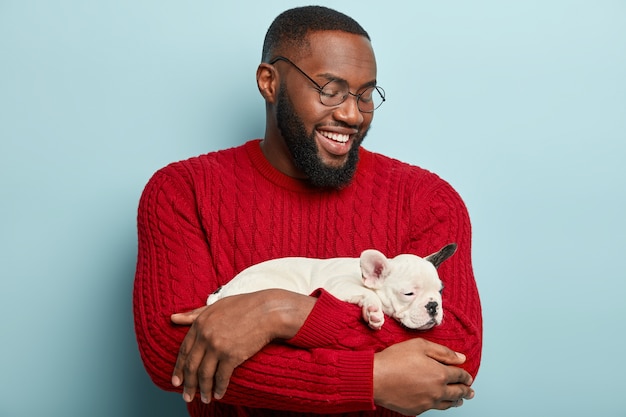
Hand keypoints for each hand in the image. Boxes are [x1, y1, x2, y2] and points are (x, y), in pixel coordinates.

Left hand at [170, 290, 314, 403]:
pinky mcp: (232, 356)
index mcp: (200, 323)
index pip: (184, 351)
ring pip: (205, 375)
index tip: (176, 381)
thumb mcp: (216, 306)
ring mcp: (218, 347)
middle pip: (191, 366)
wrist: (268, 311)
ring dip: (203, 390)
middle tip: (187, 396)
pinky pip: (222, 377)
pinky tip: (218, 394)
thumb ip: (194, 314)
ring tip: (204, 399)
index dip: (178, 368)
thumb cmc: (244, 306)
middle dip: (188, 385)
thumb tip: (173, 318)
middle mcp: (206, 336)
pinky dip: (219, 388)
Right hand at [373, 338, 474, 415]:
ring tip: (459, 400)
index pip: (460, 376)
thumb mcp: (419, 346)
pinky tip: (437, 402)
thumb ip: (443, 352)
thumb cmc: (394, 359)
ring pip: (447, 404)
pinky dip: (438, 404)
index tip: (468, 377)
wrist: (374, 378)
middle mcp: (437, 391)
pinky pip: (433, 408)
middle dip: (466, 391)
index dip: (466, 376)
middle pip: (458, 393)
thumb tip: (461, 358)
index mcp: (440, 374)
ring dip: (456, 401)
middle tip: (470, 392)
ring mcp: (428, 403)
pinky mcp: (417, 410)